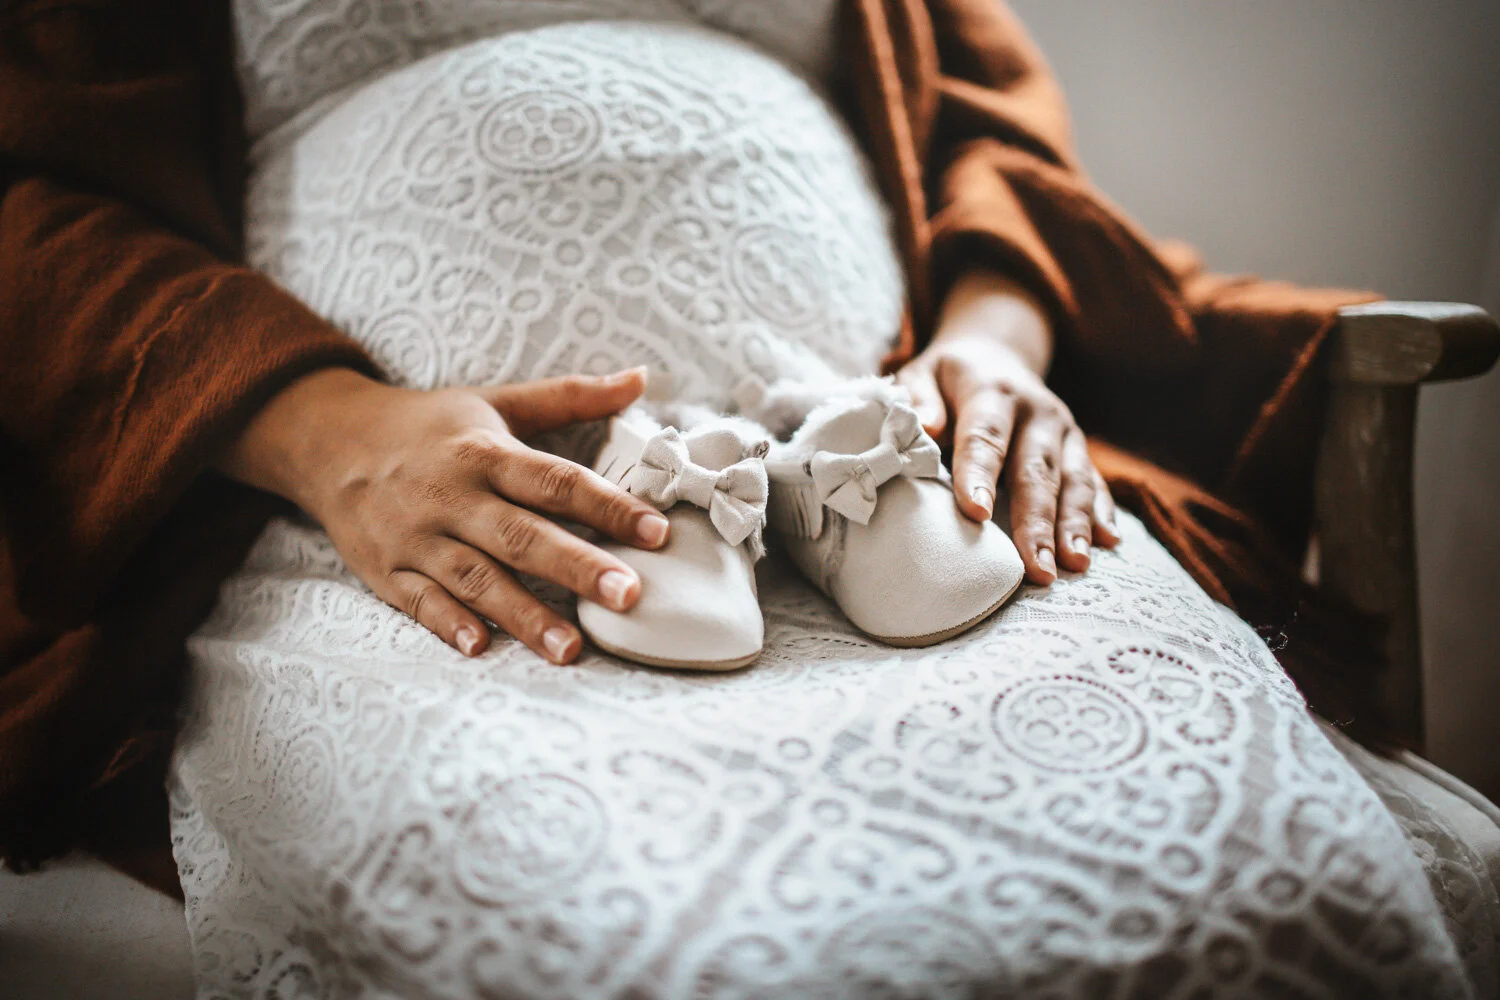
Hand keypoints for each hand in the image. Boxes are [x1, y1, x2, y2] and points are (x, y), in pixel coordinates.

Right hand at [217, 366, 669, 663]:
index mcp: (486, 453)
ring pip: (476, 579)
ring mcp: (417, 537)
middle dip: (576, 567)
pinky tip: (482, 647)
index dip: (608, 505)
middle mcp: (454, 496)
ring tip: (571, 649)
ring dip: (524, 614)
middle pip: (522, 535)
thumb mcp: (498, 402)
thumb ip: (571, 397)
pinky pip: (420, 601)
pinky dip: (448, 623)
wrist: (328, 441)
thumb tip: (641, 378)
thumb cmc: (430, 426)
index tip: (656, 532)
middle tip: (628, 596)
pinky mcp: (386, 570)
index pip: (556, 481)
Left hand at [896, 272, 1119, 584]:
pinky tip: (1108, 543)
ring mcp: (1063, 431)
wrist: (995, 351)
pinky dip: (1102, 511)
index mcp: (993, 392)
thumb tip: (925, 426)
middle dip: (1037, 522)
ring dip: (1074, 525)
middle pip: (1036, 470)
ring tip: (1074, 566)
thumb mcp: (922, 373)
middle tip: (1037, 568)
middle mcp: (1036, 411)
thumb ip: (918, 399)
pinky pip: (1094, 481)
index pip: (985, 437)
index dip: (979, 474)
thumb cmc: (947, 378)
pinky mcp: (1077, 448)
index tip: (975, 513)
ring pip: (1073, 480)